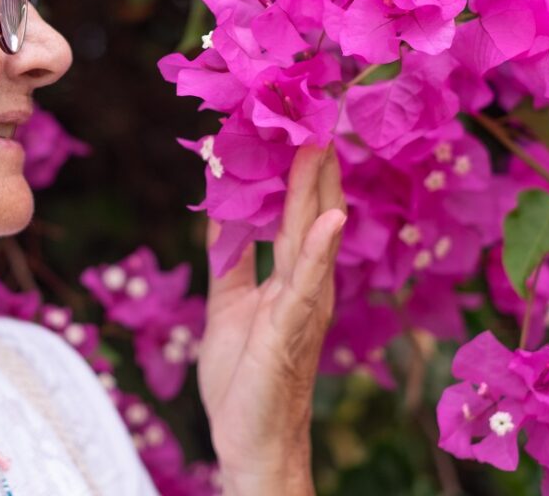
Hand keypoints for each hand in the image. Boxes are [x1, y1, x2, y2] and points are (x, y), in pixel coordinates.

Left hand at [196, 142, 345, 494]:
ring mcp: (304, 305)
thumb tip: (221, 206)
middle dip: (310, 162)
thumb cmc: (244, 375)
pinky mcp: (293, 329)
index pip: (294, 209)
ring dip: (315, 188)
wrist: (250, 440)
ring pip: (310, 235)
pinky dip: (318, 249)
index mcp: (291, 275)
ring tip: (320, 142)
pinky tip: (327, 216)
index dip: (293, 165)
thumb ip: (230, 254)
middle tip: (311, 108)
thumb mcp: (228, 300)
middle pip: (309, 211)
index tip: (289, 119)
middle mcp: (305, 283)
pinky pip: (307, 283)